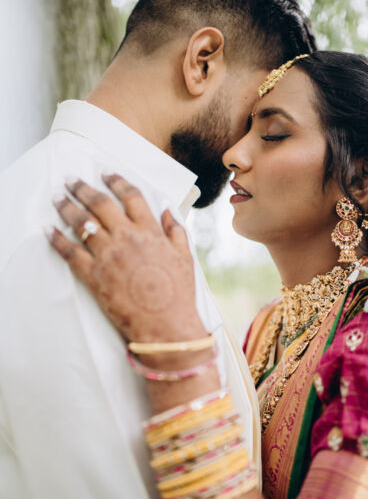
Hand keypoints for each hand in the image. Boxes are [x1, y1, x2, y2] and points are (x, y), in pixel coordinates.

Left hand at [46, 174, 204, 344]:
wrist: (166, 325)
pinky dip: (58, 239)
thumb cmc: (178, 293)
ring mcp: (109, 255)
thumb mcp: (186, 257)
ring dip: (67, 207)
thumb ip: (176, 230)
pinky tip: (49, 230)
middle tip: (70, 179)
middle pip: (101, 204)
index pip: (131, 196)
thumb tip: (166, 210)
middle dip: (83, 188)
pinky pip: (71, 252)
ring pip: (82, 223)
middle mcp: (127, 237)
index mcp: (151, 231)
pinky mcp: (95, 275)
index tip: (106, 173)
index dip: (117, 181)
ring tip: (57, 198)